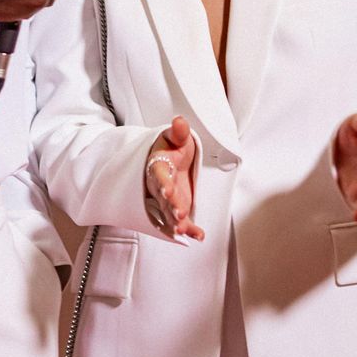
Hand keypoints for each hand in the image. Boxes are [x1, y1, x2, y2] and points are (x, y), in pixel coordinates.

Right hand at [144, 115, 204, 240]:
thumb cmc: (170, 147)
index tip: (166, 190)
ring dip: (176, 222)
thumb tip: (180, 121)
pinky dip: (189, 230)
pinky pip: (181, 221)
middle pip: (163, 198)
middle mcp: (160, 185)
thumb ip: (179, 132)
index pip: (159, 175)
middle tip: (178, 214)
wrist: (167, 158)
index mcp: (157, 166)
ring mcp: (168, 199)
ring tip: (183, 230)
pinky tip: (198, 235)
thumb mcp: (175, 137)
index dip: (163, 183)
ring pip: (169, 213)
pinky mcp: (177, 207)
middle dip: (170, 206)